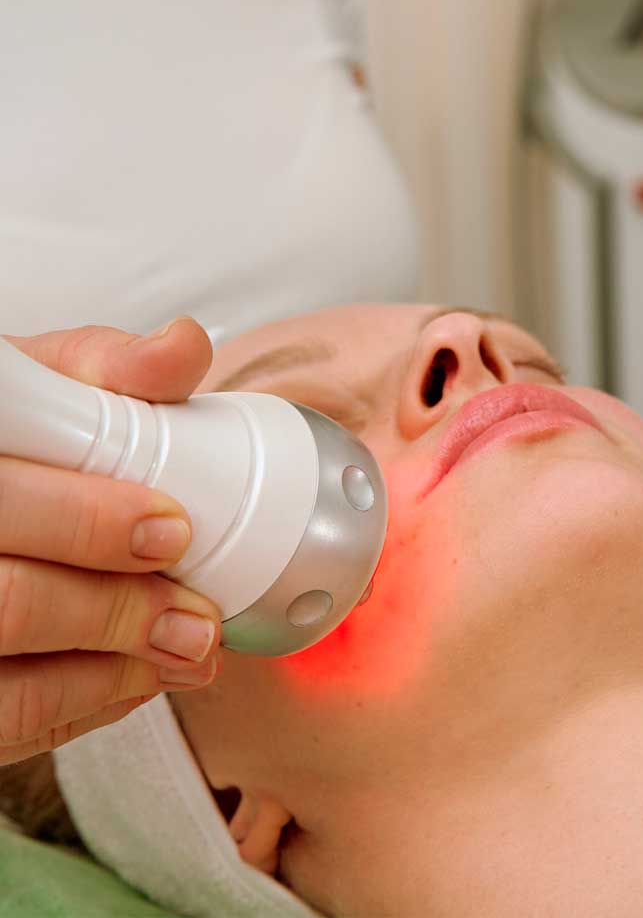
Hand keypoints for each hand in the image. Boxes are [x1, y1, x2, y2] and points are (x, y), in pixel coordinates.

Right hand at [0, 318, 221, 763]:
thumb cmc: (7, 437)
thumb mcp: (37, 385)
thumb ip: (107, 368)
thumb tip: (184, 346)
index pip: (0, 498)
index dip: (85, 522)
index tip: (172, 531)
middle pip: (6, 601)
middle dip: (117, 611)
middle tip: (198, 617)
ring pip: (1, 674)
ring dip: (111, 671)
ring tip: (189, 651)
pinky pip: (2, 721)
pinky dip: (81, 705)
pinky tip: (138, 677)